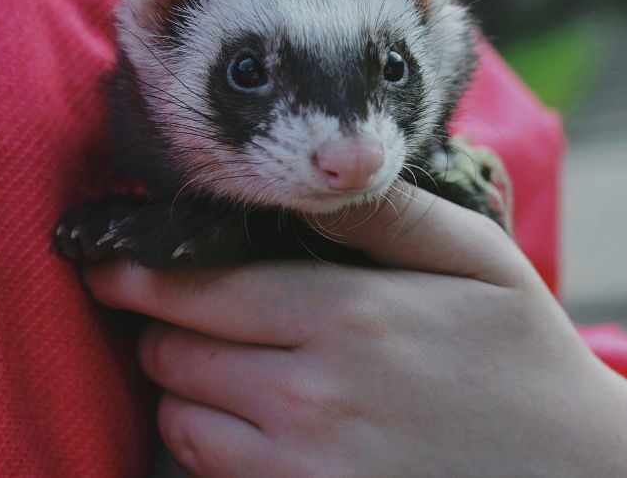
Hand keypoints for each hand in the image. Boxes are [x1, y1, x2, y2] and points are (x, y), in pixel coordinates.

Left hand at [84, 187, 626, 476]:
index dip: (137, 275)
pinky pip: (209, 472)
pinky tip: (240, 419)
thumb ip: (388, 214)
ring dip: (179, 386)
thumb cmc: (522, 357)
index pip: (201, 289)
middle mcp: (312, 393)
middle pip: (175, 352)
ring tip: (213, 366)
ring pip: (180, 416)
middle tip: (179, 314)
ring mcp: (304, 465)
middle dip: (161, 328)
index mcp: (347, 315)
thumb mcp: (477, 259)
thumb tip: (312, 177)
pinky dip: (203, 440)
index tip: (104, 264)